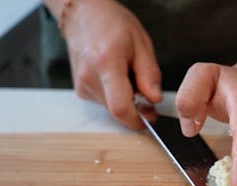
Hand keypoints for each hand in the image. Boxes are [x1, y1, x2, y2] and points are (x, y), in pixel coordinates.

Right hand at [61, 0, 161, 128]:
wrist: (84, 15)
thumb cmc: (112, 24)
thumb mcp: (141, 43)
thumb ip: (149, 74)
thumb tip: (155, 99)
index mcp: (107, 63)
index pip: (120, 107)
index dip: (137, 119)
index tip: (150, 117)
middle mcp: (90, 77)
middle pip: (118, 110)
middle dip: (136, 107)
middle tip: (144, 88)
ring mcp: (82, 85)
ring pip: (112, 108)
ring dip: (126, 100)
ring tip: (128, 75)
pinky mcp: (81, 90)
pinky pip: (105, 102)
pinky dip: (116, 95)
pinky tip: (117, 77)